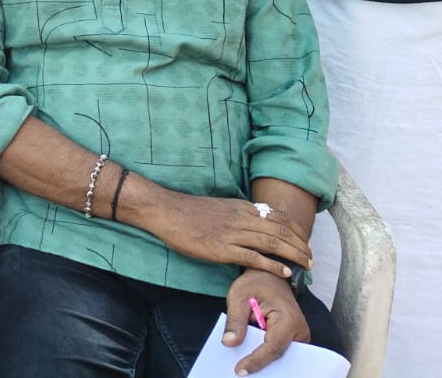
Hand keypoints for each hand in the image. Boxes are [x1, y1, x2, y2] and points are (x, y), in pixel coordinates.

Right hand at [142, 192, 312, 277]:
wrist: (167, 211)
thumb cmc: (190, 211)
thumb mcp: (220, 206)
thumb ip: (239, 215)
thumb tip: (255, 224)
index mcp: (242, 207)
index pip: (279, 217)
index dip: (297, 231)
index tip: (306, 241)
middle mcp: (242, 218)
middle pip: (282, 231)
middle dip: (302, 246)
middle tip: (312, 259)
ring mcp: (233, 233)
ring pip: (273, 244)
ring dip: (294, 256)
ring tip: (307, 266)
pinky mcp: (223, 249)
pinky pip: (254, 258)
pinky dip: (273, 266)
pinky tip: (285, 273)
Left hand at [224, 272, 310, 375]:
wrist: (270, 276)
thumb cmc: (255, 283)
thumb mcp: (239, 296)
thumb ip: (235, 320)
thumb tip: (229, 343)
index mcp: (288, 319)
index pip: (273, 348)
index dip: (256, 361)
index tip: (240, 371)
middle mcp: (300, 332)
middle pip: (279, 356)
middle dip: (261, 367)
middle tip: (240, 374)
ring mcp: (299, 338)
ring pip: (279, 356)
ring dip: (263, 363)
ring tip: (243, 369)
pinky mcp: (293, 340)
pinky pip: (279, 352)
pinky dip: (265, 357)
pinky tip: (249, 361)